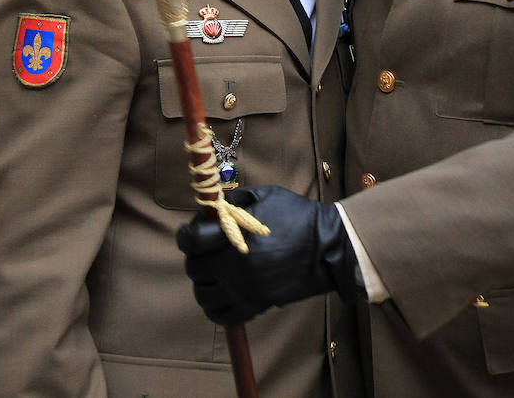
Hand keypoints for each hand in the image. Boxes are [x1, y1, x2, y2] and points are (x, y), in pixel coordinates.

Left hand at [176, 185, 359, 325]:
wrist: (328, 245)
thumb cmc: (297, 216)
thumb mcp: (263, 196)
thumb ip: (232, 202)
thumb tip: (209, 211)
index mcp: (235, 236)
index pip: (191, 241)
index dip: (185, 235)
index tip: (189, 232)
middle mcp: (236, 266)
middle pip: (194, 268)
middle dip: (196, 256)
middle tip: (206, 250)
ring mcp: (245, 288)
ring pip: (203, 295)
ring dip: (204, 282)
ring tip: (215, 272)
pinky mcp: (257, 304)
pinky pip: (223, 316)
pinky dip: (215, 308)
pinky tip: (221, 294)